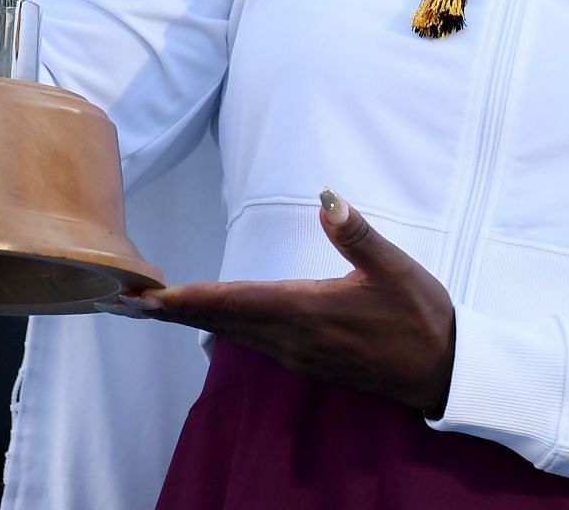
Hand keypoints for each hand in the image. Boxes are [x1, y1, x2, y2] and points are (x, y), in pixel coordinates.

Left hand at [107, 189, 456, 416]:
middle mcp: (294, 338)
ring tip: (154, 309)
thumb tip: (327, 196)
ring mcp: (300, 355)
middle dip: (172, 312)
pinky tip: (212, 325)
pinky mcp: (310, 362)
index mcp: (308, 310)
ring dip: (193, 321)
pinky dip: (224, 330)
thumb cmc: (422, 316)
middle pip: (221, 321)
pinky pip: (254, 344)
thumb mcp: (394, 268)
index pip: (234, 301)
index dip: (186, 299)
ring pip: (234, 335)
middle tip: (122, 303)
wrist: (445, 373)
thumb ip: (356, 234)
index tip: (145, 297)